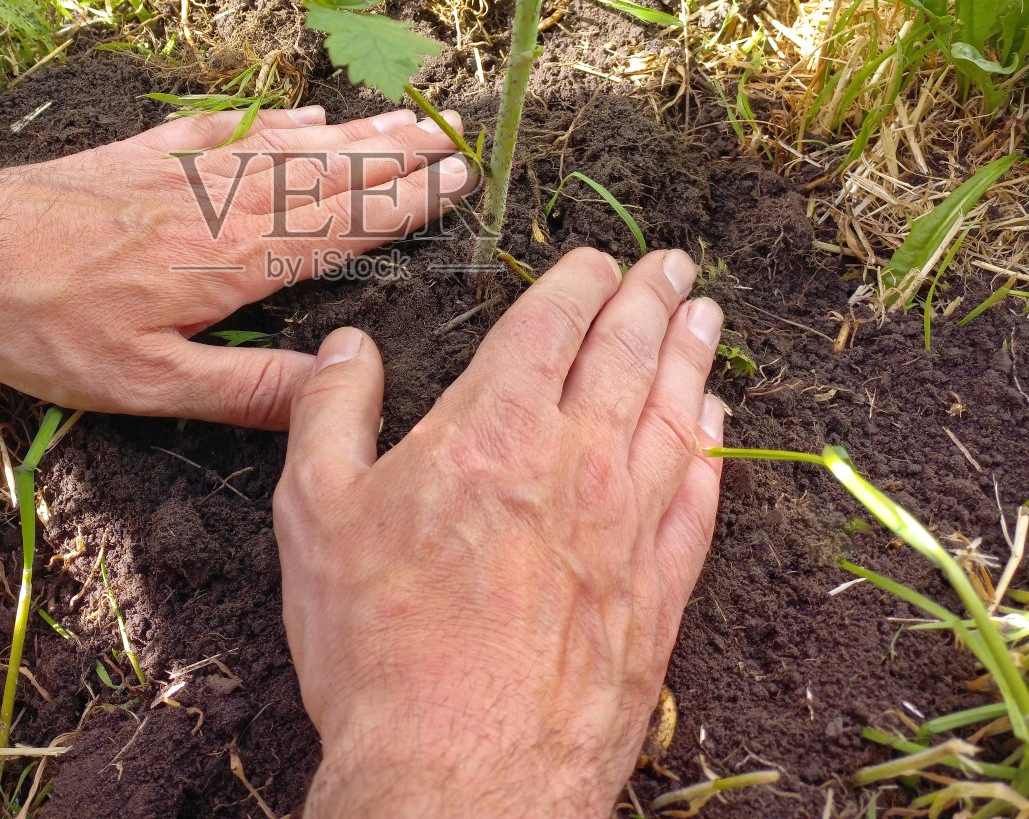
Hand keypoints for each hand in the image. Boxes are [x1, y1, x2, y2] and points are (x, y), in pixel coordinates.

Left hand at [0, 106, 474, 426]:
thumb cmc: (42, 327)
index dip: (401, 204)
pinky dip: (269, 121)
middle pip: (325, 175)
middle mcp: (219, 205)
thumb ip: (244, 388)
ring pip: (284, 147)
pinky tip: (298, 112)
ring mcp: (179, 172)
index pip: (339, 226)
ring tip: (400, 120)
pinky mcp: (138, 157)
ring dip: (349, 135)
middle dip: (392, 157)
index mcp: (231, 262)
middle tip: (450, 136)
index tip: (456, 178)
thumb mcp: (143, 385)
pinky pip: (223, 131)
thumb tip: (336, 386)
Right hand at [272, 247, 724, 816]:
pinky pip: (699, 494)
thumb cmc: (380, 643)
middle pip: (627, 354)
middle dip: (650, 298)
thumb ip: (331, 412)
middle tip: (673, 263)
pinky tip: (714, 421)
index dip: (578, 281)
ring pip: (675, 413)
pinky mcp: (660, 590)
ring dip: (692, 354)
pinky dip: (711, 445)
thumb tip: (350, 346)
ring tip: (705, 315)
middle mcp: (576, 460)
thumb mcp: (315, 513)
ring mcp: (629, 525)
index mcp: (492, 428)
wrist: (461, 770)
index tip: (596, 260)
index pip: (550, 324)